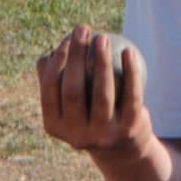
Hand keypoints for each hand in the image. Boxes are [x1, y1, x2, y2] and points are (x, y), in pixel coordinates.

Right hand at [37, 25, 154, 166]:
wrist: (122, 150)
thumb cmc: (89, 115)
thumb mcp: (68, 104)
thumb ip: (57, 81)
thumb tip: (49, 52)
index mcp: (54, 126)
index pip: (50, 87)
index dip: (57, 59)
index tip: (67, 38)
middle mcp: (76, 135)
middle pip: (73, 90)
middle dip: (76, 55)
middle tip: (83, 30)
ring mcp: (103, 135)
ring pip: (102, 93)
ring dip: (102, 61)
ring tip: (102, 37)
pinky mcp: (128, 131)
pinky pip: (131, 96)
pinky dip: (131, 72)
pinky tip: (129, 51)